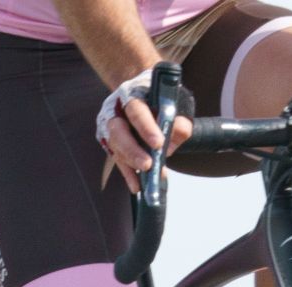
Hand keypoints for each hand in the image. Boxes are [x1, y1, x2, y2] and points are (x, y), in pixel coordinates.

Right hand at [97, 71, 194, 193]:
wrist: (143, 95)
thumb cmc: (162, 99)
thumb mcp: (177, 102)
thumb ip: (180, 118)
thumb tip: (177, 132)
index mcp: (132, 94)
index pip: (136, 110)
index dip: (146, 127)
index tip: (158, 143)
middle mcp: (116, 110)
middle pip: (118, 131)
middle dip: (133, 150)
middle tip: (148, 165)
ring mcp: (110, 127)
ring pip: (116, 147)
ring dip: (131, 164)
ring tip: (146, 179)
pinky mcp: (110, 143)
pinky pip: (118, 160)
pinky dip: (128, 174)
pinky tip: (137, 186)